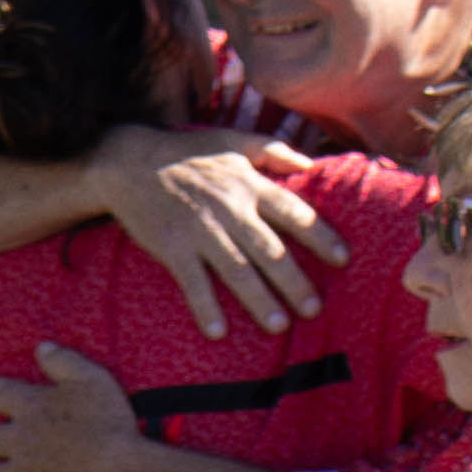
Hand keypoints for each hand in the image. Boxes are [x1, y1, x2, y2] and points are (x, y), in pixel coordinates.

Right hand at [91, 122, 343, 332]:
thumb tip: (312, 165)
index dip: (320, 236)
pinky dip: (205, 306)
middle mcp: (229, 208)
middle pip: (270, 250)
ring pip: (236, 269)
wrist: (128, 161)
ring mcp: (199, 230)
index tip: (342, 259)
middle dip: (294, 281)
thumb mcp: (233, 140)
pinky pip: (192, 281)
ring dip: (258, 299)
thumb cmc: (186, 153)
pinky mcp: (171, 246)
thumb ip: (273, 150)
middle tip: (314, 309)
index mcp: (249, 184)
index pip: (294, 213)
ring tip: (278, 325)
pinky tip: (217, 331)